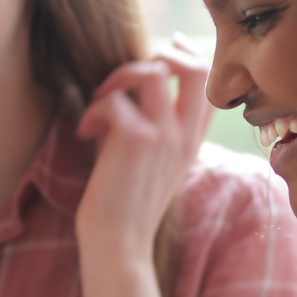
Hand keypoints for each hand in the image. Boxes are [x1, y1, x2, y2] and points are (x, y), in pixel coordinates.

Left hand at [75, 39, 212, 259]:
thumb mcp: (148, 162)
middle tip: (130, 72)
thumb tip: (122, 89)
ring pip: (154, 72)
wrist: (117, 245)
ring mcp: (165, 137)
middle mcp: (185, 136)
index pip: (211, 85)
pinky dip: (94, 109)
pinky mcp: (136, 140)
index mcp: (192, 142)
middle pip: (196, 68)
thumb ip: (147, 126)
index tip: (164, 50)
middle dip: (160, 53)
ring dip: (120, 75)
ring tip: (102, 98)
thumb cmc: (124, 205)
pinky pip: (115, 99)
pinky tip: (85, 132)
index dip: (190, 57)